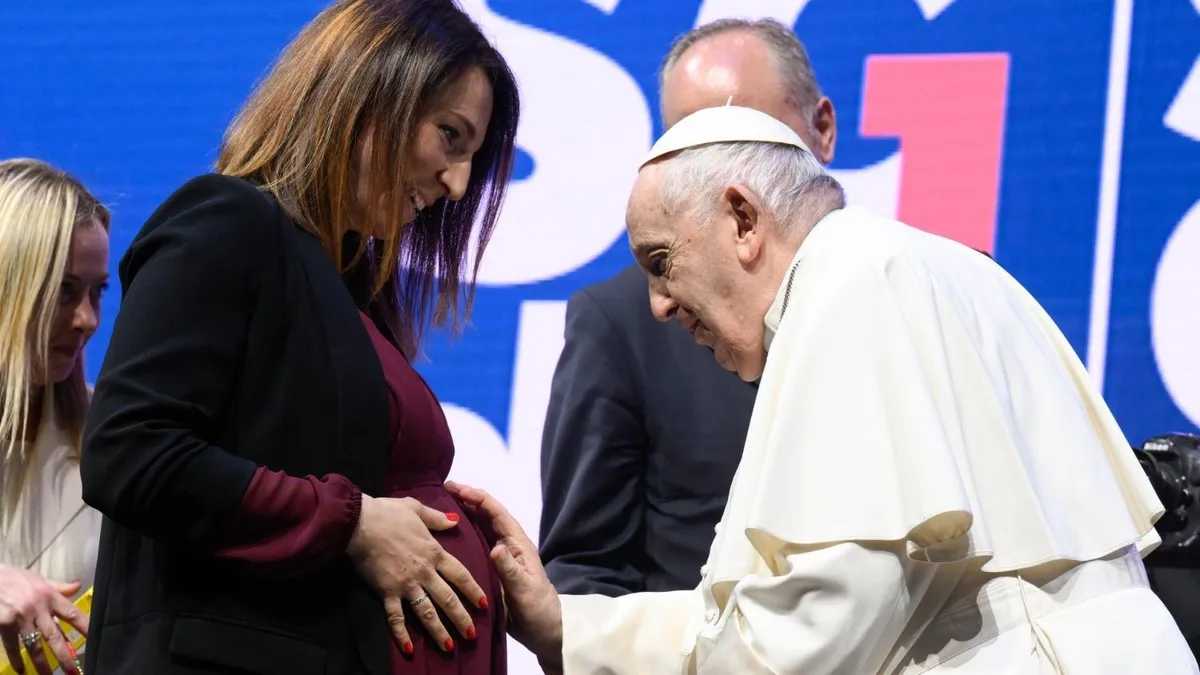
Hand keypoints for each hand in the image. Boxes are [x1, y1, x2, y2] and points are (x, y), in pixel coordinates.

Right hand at [0, 564, 85, 674]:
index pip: (72, 614)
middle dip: (64, 655)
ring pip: (34, 646)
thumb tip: (78, 585)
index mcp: (50, 596)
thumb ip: (59, 586)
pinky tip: (21, 671)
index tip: (96, 640)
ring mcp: (21, 618)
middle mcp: (38, 608)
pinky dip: (16, 660)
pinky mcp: (4, 624)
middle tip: (74, 670)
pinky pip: (12, 646)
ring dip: (42, 664)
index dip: (85, 627)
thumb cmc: (15, 578)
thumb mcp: (40, 580)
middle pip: (54, 636)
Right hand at [347, 496, 486, 654]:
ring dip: (438, 631)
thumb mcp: (416, 508)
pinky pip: (396, 617)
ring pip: (426, 612)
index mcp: (434, 552)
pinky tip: (408, 649)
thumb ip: (437, 517)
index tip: (483, 604)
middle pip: (448, 599)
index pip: (460, 575)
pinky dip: (401, 634)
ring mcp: (406, 584)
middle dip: (461, 618)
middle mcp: (424, 572)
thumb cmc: (388, 513)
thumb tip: (455, 520)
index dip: (473, 591)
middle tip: (471, 635)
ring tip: (449, 647)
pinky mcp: (386, 592)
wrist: (360, 522)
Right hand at [445, 482, 562, 669]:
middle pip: (486, 516)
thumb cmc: (537, 607)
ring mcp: (500, 556)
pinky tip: (447, 536)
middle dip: (467, 500)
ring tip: (440, 507)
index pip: (496, 513)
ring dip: (463, 515)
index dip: (477, 497)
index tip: (456, 488)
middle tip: (442, 491)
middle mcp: (508, 545)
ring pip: (480, 529)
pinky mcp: (492, 569)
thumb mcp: (524, 589)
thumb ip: (510, 569)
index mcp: (517, 544)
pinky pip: (476, 545)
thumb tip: (496, 548)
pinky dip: (463, 535)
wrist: (543, 630)